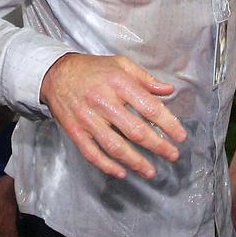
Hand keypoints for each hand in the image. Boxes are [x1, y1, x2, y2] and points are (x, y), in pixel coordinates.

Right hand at [39, 53, 186, 179]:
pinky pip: (92, 153)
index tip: (180, 136)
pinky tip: (122, 172)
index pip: (149, 108)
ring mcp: (88, 119)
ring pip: (115, 146)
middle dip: (158, 146)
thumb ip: (145, 79)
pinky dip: (107, 166)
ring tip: (151, 171)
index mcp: (118, 83)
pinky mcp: (75, 131)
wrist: (55, 73)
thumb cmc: (92, 69)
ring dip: (136, 162)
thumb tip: (168, 91)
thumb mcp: (120, 64)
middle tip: (172, 155)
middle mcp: (103, 102)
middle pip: (135, 131)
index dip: (168, 124)